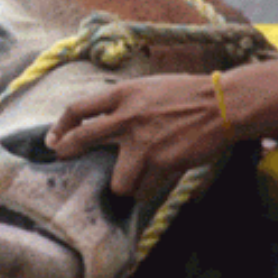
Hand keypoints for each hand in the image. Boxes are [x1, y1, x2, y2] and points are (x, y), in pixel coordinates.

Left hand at [44, 75, 231, 202]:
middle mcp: (127, 117)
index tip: (54, 139)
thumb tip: (101, 120)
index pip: (78, 109)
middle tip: (63, 158)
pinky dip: (150, 189)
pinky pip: (144, 189)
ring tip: (136, 179)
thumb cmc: (187, 94)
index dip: (61, 126)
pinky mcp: (161, 163)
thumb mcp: (148, 87)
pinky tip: (160, 179)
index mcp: (123, 94)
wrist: (223, 104)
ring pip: (118, 182)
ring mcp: (142, 143)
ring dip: (126, 185)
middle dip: (68, 152)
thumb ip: (124, 103)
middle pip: (82, 139)